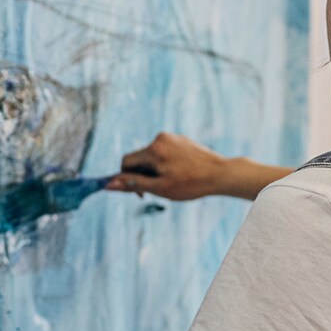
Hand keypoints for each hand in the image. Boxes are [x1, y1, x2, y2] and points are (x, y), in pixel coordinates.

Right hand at [107, 132, 230, 200]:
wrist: (221, 174)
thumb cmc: (191, 184)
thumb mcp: (159, 188)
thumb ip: (132, 184)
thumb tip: (108, 184)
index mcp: (153, 149)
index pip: (126, 162)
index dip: (127, 178)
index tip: (140, 193)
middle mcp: (160, 138)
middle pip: (139, 158)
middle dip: (143, 175)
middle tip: (159, 189)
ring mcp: (172, 137)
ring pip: (152, 156)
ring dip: (155, 170)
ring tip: (173, 182)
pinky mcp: (181, 139)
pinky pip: (164, 152)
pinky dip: (166, 164)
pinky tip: (181, 174)